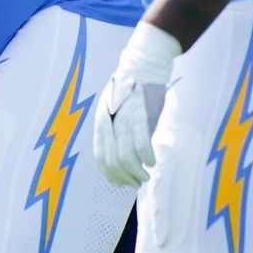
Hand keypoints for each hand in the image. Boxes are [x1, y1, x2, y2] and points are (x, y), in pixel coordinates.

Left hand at [91, 24, 180, 186]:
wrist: (141, 69)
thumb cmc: (130, 92)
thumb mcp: (114, 112)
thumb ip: (116, 132)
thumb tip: (123, 157)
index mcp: (100, 124)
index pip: (100, 157)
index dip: (110, 174)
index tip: (120, 183)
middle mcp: (109, 124)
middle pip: (112, 161)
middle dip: (124, 177)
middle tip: (136, 183)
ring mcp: (124, 121)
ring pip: (126, 157)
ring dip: (136, 172)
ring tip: (145, 177)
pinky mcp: (141, 117)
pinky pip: (142, 145)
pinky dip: (147, 157)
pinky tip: (152, 162)